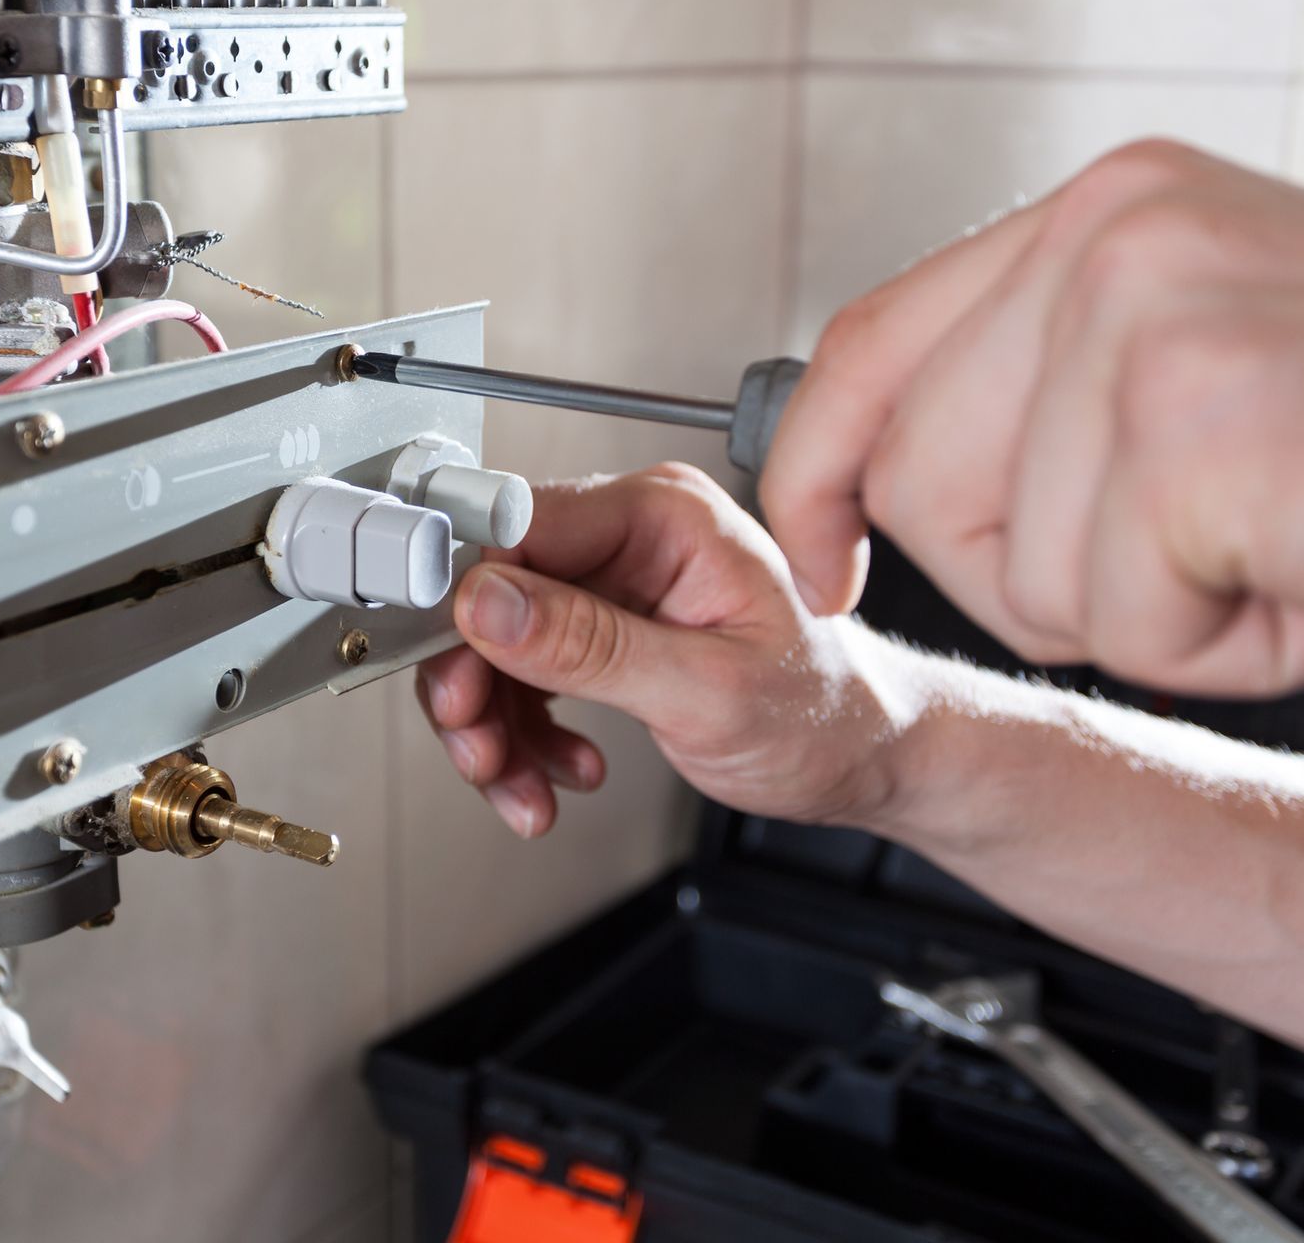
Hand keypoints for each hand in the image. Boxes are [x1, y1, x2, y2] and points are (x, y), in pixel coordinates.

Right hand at [415, 464, 889, 836]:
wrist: (866, 755)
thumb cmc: (825, 715)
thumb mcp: (705, 691)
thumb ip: (590, 646)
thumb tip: (488, 601)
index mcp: (666, 515)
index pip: (518, 528)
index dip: (462, 595)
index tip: (438, 661)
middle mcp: (634, 534)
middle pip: (493, 591)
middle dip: (477, 683)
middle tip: (480, 748)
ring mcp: (617, 579)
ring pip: (498, 642)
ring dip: (496, 725)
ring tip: (523, 787)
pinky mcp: (606, 626)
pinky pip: (526, 672)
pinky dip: (527, 734)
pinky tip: (561, 771)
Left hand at [761, 139, 1303, 694]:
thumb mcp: (1216, 378)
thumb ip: (1053, 393)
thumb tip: (879, 472)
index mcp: (1111, 213)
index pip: (875, 342)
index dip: (819, 468)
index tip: (819, 559)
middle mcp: (1118, 233)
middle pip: (920, 483)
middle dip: (1043, 574)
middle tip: (1211, 544)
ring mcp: (1154, 314)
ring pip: (1020, 574)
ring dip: (1157, 615)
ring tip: (1295, 543)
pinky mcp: (1202, 420)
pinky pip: (1123, 624)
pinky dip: (1229, 647)